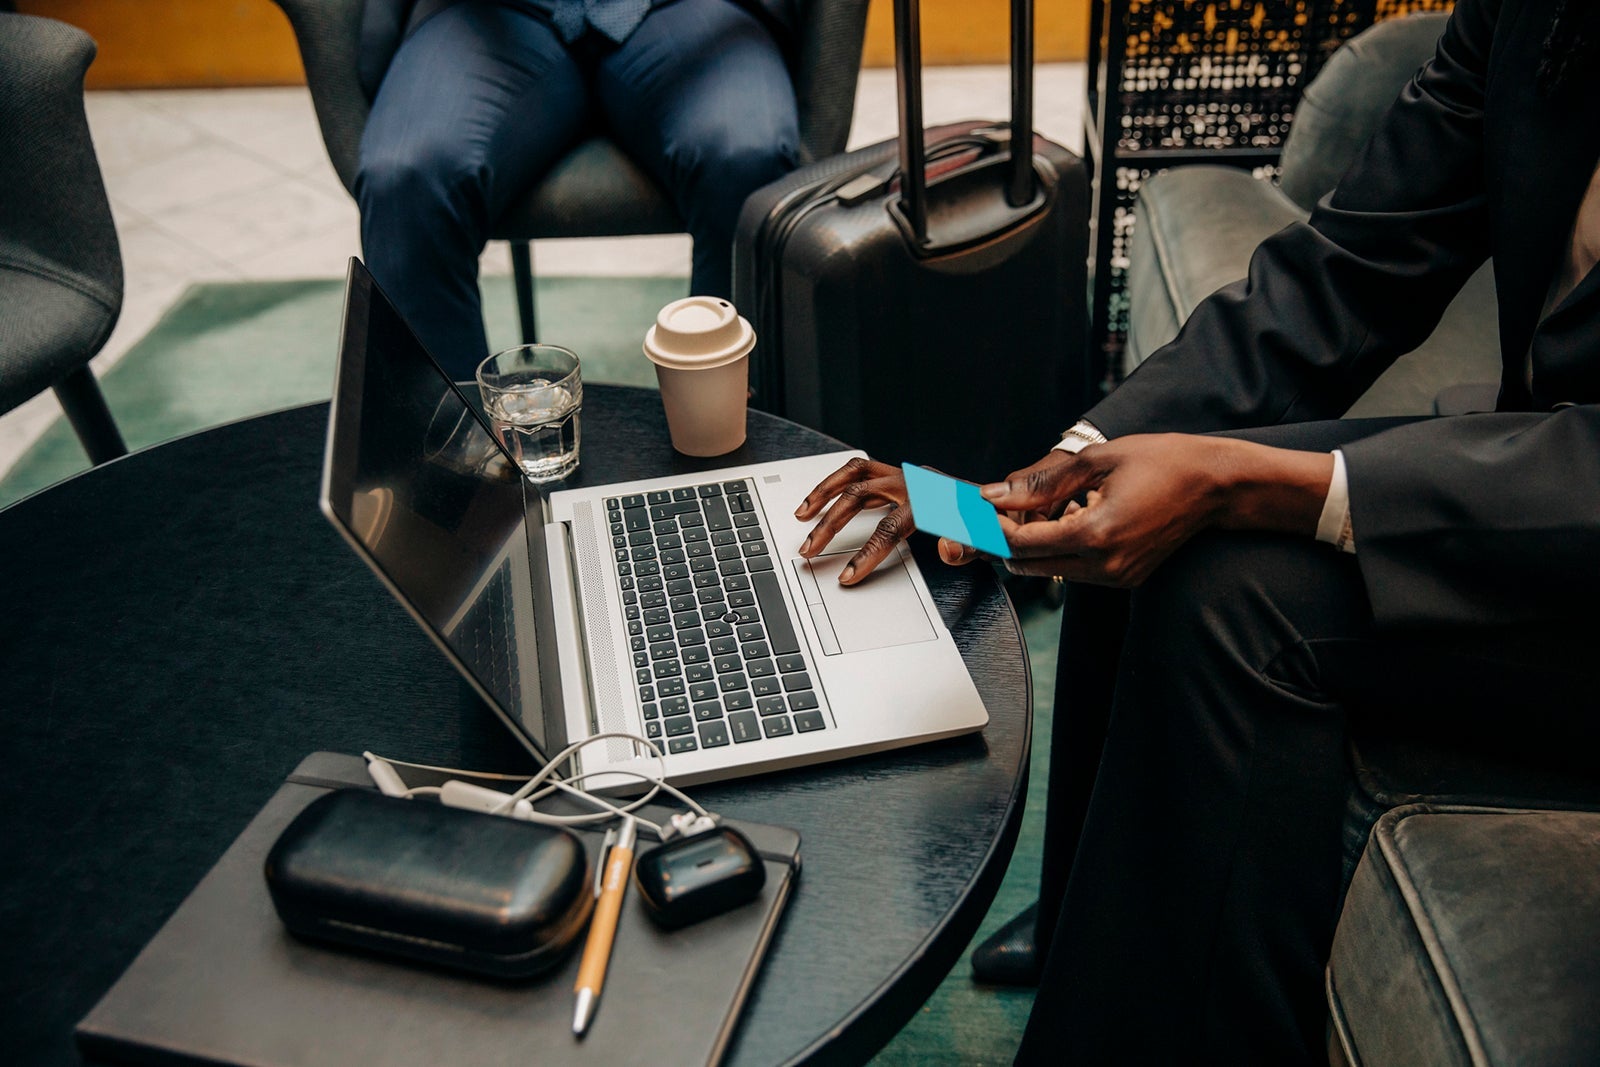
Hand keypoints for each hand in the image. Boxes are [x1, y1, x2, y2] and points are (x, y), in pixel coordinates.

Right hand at [794, 457, 976, 584]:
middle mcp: (913, 481)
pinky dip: (836, 483)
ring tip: (801, 515)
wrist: (1000, 504)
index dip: (867, 553)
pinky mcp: (898, 476)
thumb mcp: (988, 540)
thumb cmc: (991, 523)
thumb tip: (947, 549)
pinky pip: (860, 472)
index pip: (890, 527)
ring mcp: (903, 476)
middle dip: (830, 525)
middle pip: (859, 496)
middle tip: (809, 551)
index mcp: (932, 499)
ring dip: (823, 493)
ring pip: (854, 474)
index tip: (848, 576)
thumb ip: (970, 546)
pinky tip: (820, 499)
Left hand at [981, 435, 1335, 587]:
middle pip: (1027, 563)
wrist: (1216, 485)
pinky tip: (1063, 519)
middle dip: (1003, 538)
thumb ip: (1043, 482)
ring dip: (1030, 544)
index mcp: (1096, 533)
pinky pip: (1073, 569)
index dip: (991, 528)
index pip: (1021, 543)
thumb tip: (997, 495)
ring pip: (1047, 569)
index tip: (974, 511)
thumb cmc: (1164, 462)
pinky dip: (1057, 548)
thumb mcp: (1098, 460)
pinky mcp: (1123, 577)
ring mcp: (1115, 575)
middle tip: (992, 511)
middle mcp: (1105, 563)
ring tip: (1032, 511)